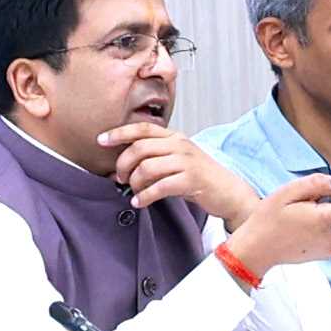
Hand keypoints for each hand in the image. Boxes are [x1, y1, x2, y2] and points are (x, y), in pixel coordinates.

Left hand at [109, 119, 259, 226]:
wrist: (229, 192)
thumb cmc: (200, 178)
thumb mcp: (178, 161)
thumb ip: (155, 159)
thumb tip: (123, 169)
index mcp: (175, 137)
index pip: (143, 128)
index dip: (120, 133)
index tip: (101, 140)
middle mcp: (180, 145)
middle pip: (140, 148)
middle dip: (123, 164)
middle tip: (119, 177)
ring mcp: (187, 162)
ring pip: (147, 168)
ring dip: (134, 182)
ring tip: (133, 192)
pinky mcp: (191, 180)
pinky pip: (159, 187)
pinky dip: (145, 196)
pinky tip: (140, 202)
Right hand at [228, 171, 330, 272]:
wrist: (256, 250)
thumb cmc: (268, 219)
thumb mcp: (289, 192)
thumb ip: (318, 184)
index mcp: (325, 220)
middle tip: (320, 192)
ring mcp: (329, 248)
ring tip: (307, 208)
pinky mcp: (324, 254)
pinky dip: (326, 224)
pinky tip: (306, 221)